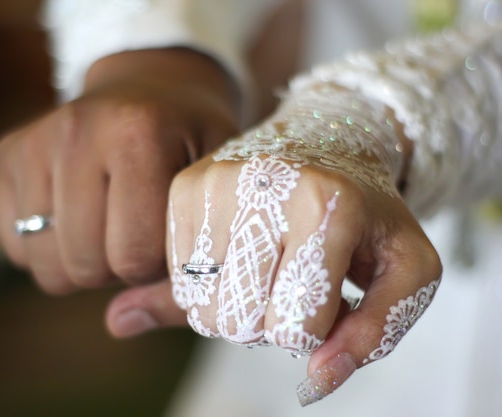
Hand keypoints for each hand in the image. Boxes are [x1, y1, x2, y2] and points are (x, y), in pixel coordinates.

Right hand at [0, 48, 239, 294]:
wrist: (155, 89)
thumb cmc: (194, 148)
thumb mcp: (212, 197)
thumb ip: (187, 271)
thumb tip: (118, 324)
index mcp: (139, 134)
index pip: (133, 256)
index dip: (156, 264)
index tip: (169, 235)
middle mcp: (77, 129)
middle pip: (83, 265)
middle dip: (118, 267)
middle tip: (139, 230)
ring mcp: (34, 139)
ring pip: (44, 264)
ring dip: (83, 262)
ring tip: (110, 223)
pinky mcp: (7, 153)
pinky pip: (16, 246)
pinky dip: (50, 248)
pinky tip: (79, 212)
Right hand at [162, 91, 441, 404]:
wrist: (323, 140)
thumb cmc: (367, 211)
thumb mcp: (406, 269)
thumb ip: (374, 334)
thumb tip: (315, 383)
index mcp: (327, 205)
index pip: (296, 329)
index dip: (315, 331)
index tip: (327, 295)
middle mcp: (262, 186)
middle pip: (239, 323)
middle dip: (269, 322)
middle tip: (291, 283)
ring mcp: (215, 184)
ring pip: (202, 307)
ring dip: (236, 306)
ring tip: (265, 269)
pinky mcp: (184, 187)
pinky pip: (178, 279)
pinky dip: (208, 285)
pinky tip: (237, 255)